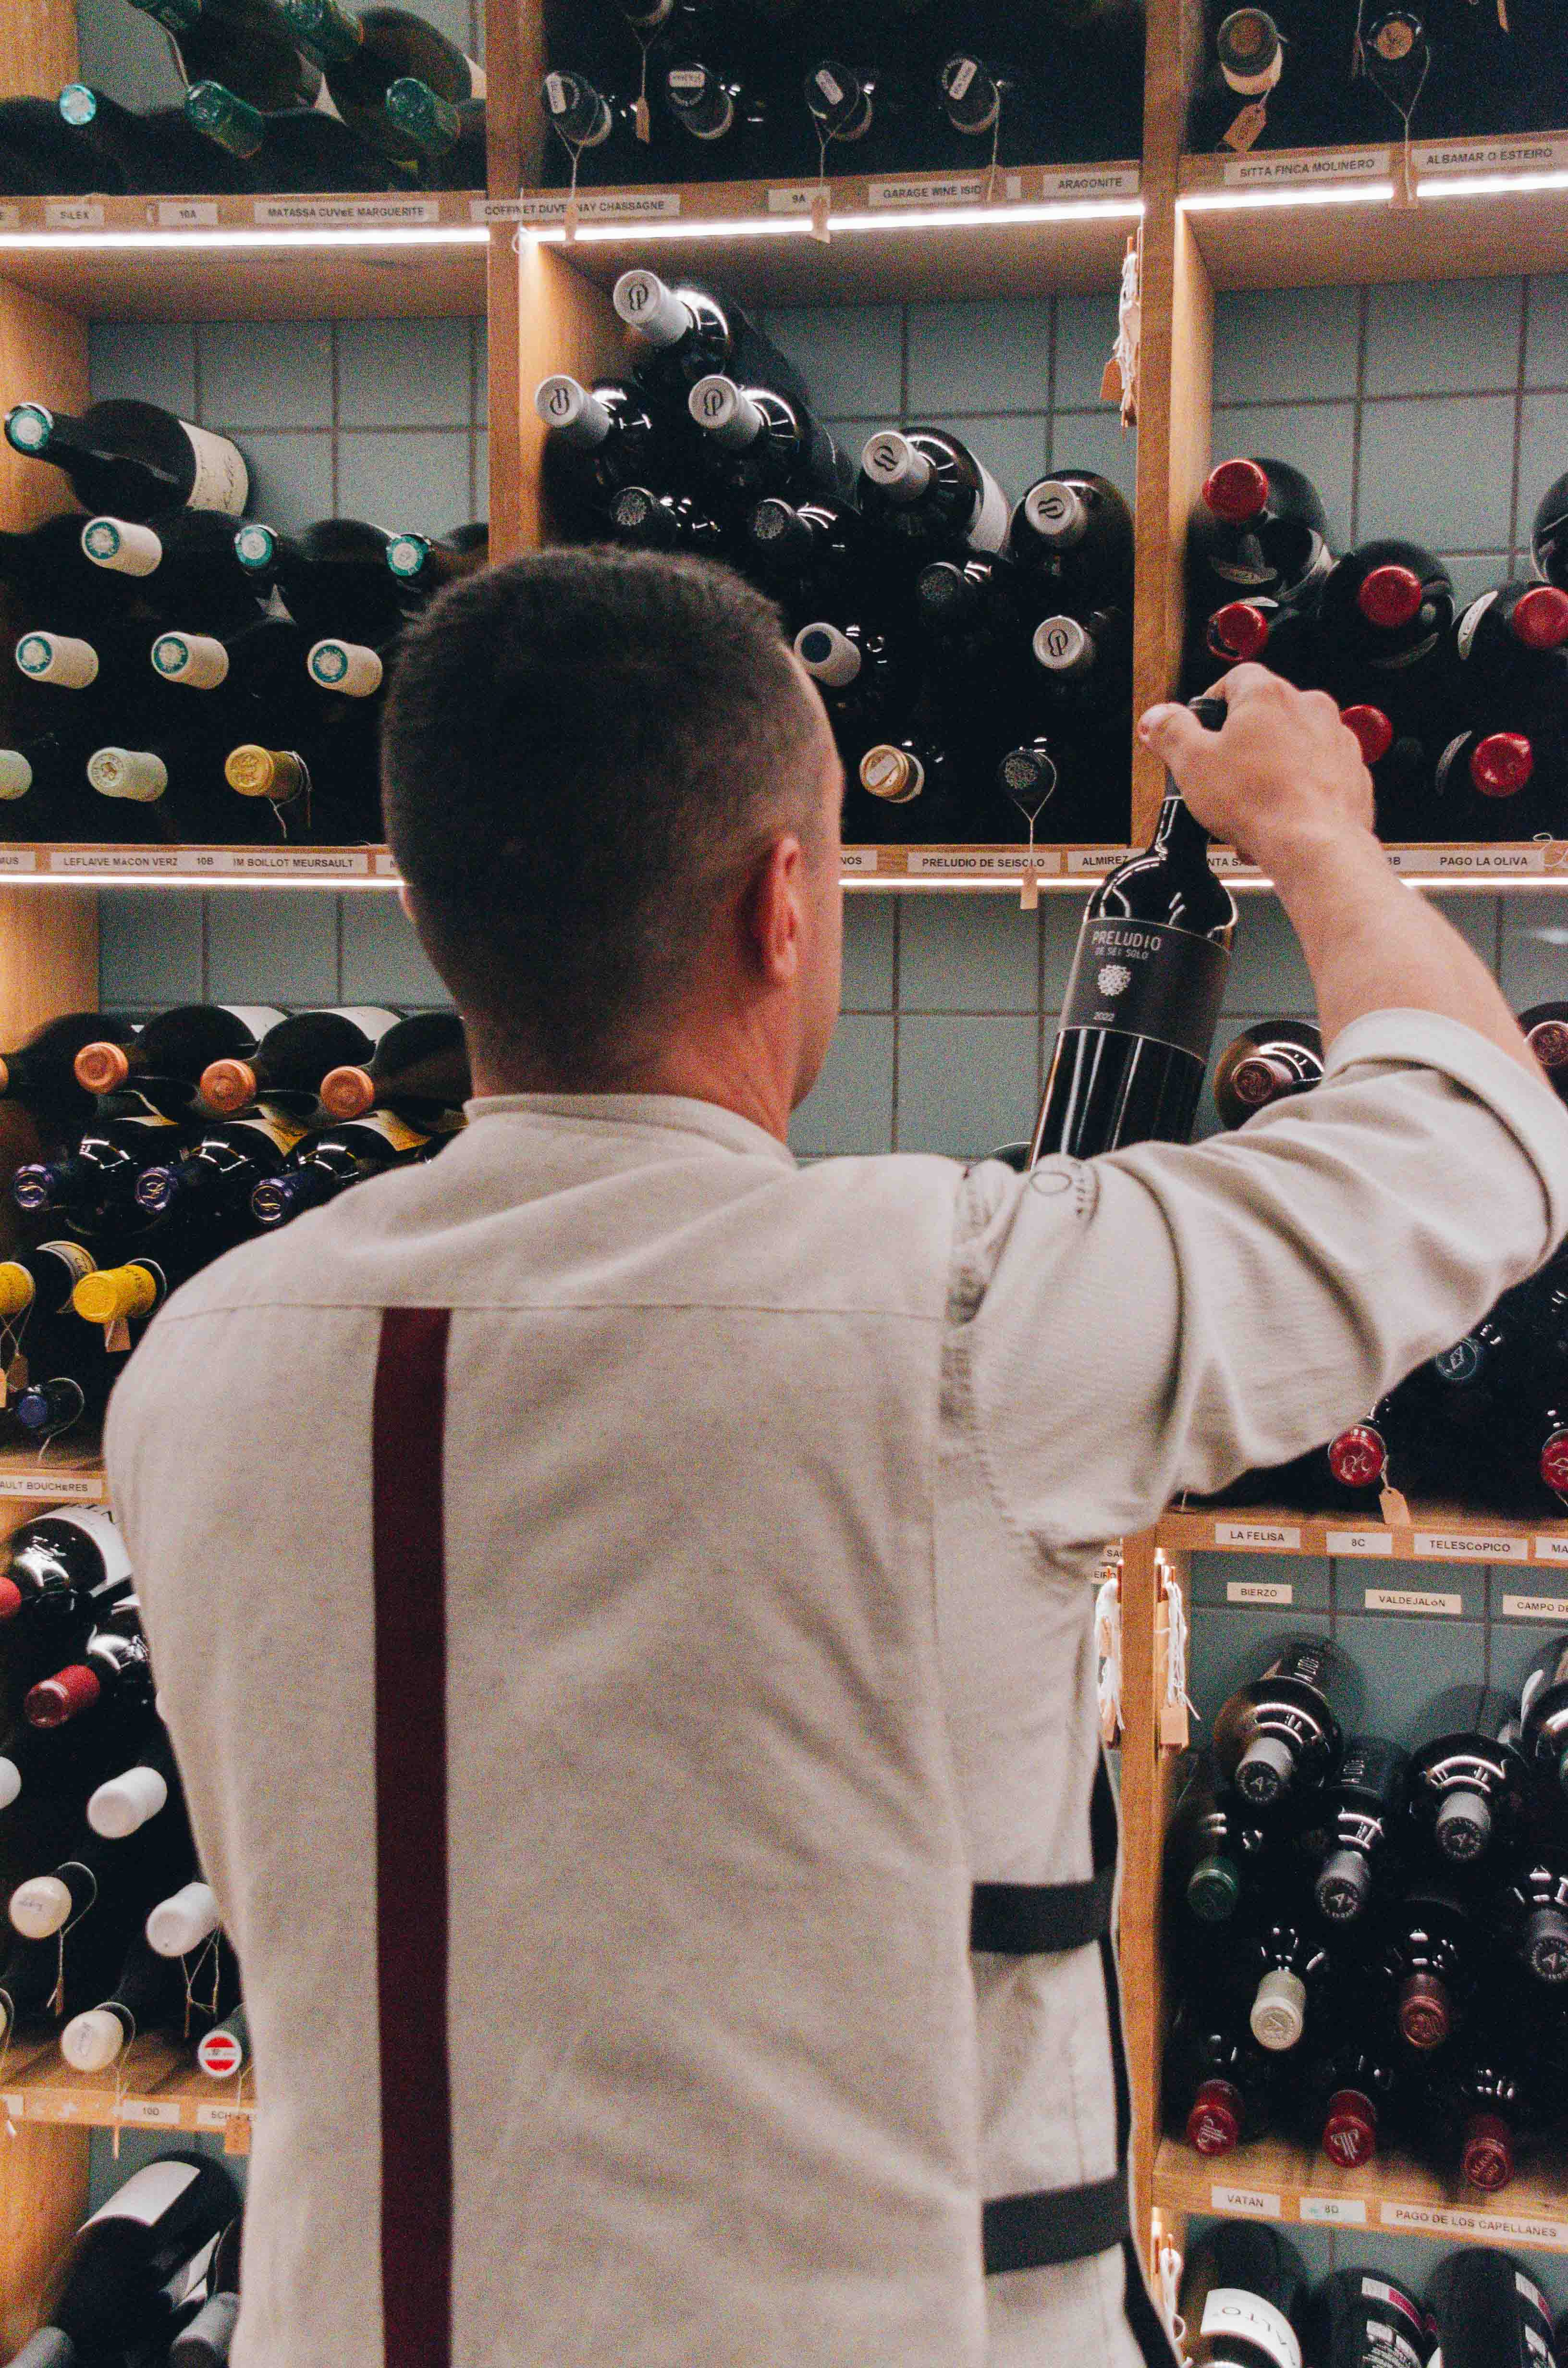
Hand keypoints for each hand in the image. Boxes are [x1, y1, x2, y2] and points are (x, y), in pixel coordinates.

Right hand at [1138, 666, 1375, 872]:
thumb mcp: (1192, 764)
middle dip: (1241, 743)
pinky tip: (1278, 816)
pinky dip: (1297, 790)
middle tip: (1221, 775)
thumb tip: (1158, 717)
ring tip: (1249, 805)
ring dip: (1269, 769)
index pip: (1234, 678)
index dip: (1211, 703)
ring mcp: (1336, 739)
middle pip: (1264, 714)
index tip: (1200, 729)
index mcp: (1268, 695)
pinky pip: (1316, 774)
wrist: (1314, 846)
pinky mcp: (1352, 772)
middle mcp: (1309, 708)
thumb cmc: (1260, 803)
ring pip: (1291, 746)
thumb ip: (1171, 732)